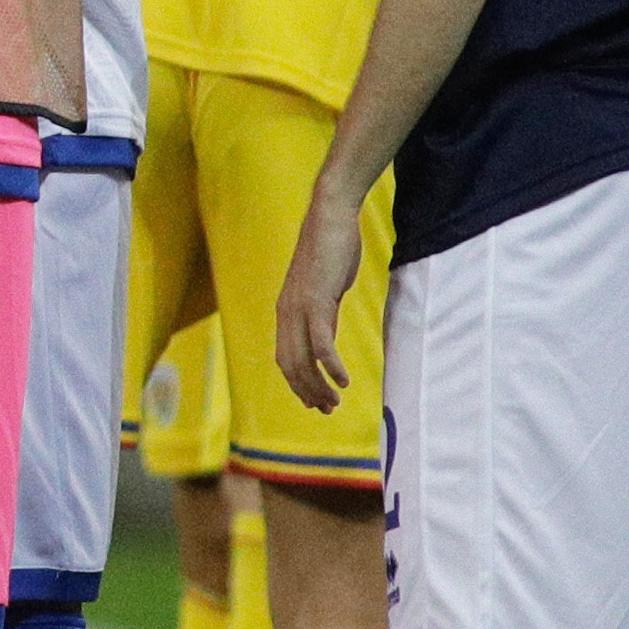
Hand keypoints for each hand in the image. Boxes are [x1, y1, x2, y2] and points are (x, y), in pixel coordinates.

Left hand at [276, 182, 367, 412]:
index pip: (286, 357)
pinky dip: (330, 364)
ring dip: (318, 384)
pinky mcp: (316, 299)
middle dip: (307, 391)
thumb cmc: (330, 251)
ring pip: (303, 357)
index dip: (298, 383)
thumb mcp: (325, 290)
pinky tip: (342, 379)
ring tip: (334, 402)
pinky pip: (321, 340)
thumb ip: (323, 314)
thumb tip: (326, 336)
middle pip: (290, 364)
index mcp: (286, 311)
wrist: (330, 219)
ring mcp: (299, 307)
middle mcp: (286, 312)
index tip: (314, 401)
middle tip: (327, 409)